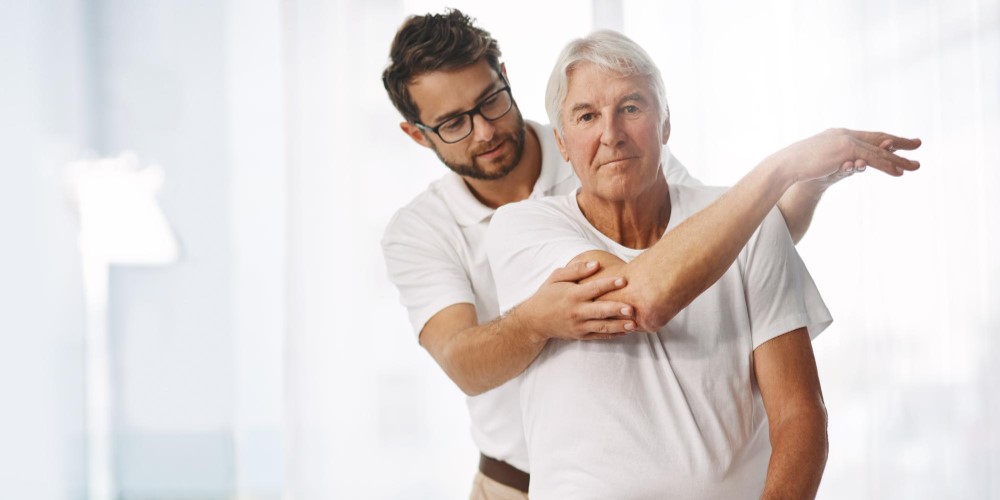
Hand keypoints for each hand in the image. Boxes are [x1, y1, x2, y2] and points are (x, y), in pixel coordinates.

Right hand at [514, 260, 636, 342]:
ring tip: (634, 324)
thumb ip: (576, 270)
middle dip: (616, 309)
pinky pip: (599, 336)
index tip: (624, 280)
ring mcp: (579, 325)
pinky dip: (613, 335)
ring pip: (602, 327)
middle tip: (632, 308)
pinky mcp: (580, 335)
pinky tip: (626, 331)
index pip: (593, 288)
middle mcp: (576, 311)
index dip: (608, 284)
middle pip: (599, 310)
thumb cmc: (547, 295)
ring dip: (619, 326)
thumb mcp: (556, 277)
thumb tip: (596, 264)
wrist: (534, 321)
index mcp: (571, 295)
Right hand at [770, 128, 920, 183]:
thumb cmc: (800, 168)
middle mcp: (845, 134)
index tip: (900, 142)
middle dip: (900, 142)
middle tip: (918, 144)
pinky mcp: (846, 150)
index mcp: (839, 135)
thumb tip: (856, 166)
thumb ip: (843, 163)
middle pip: (878, 138)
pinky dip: (887, 165)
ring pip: (879, 150)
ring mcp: (846, 140)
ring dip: (898, 159)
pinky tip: (898, 172)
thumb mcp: (826, 164)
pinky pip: (872, 159)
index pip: (868, 136)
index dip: (886, 139)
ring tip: (914, 166)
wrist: (786, 166)